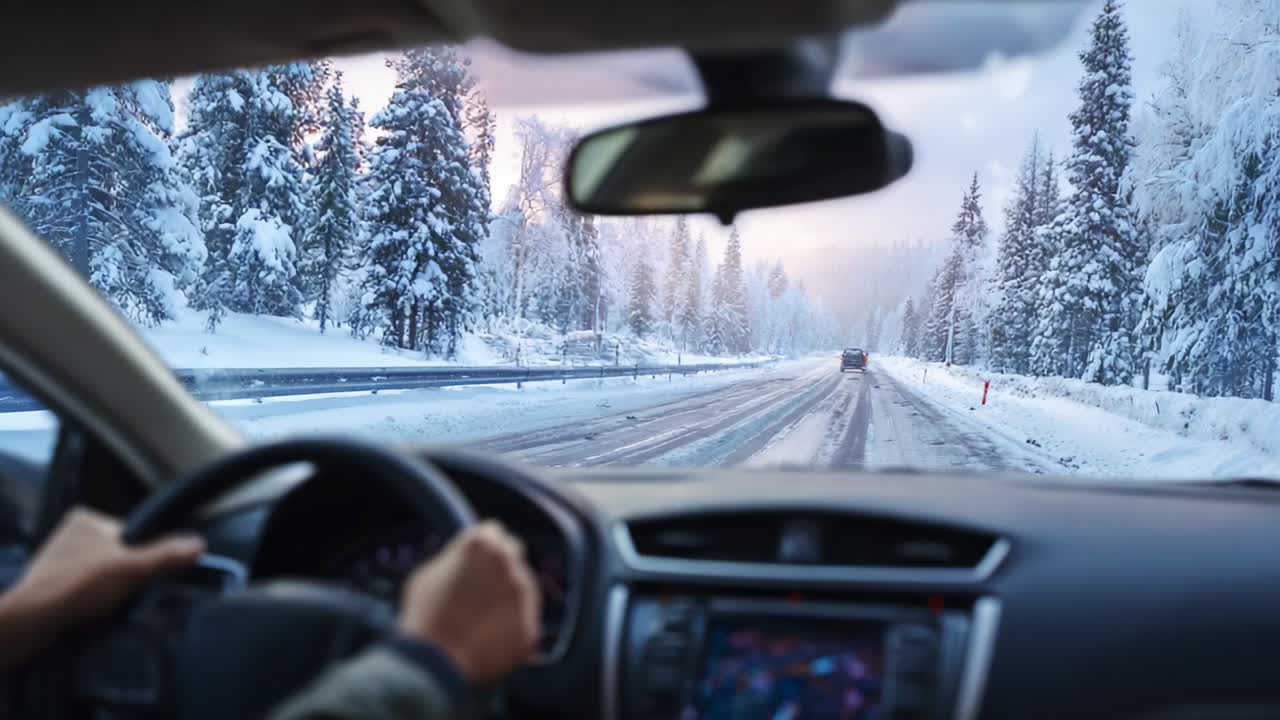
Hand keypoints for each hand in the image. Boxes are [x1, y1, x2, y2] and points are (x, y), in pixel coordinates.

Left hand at [0, 507, 204, 667]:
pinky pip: (82, 588)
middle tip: (125, 593)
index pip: (131, 534)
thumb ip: (166, 556)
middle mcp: (69, 533)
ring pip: (101, 573)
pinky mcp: (48, 583)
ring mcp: (56, 559)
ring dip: (107, 589)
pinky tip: (91, 611)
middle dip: (124, 574)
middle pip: (118, 554)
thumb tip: (200, 545)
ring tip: (106, 605)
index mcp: (86, 518)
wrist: (31, 621)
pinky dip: (90, 600)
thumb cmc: (79, 586)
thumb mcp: (132, 568)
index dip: (142, 555)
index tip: (141, 576)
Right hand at [397, 521, 540, 686]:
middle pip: (513, 554)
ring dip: (507, 597)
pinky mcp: (531, 627)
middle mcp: (510, 563)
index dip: (482, 546)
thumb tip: (465, 560)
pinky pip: (523, 622)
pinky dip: (510, 628)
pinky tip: (488, 639)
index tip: (476, 558)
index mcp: (482, 543)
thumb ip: (455, 559)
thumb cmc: (423, 617)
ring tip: (478, 620)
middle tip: (481, 586)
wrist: (433, 665)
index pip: (492, 531)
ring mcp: (525, 596)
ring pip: (522, 589)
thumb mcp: (428, 574)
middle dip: (500, 565)